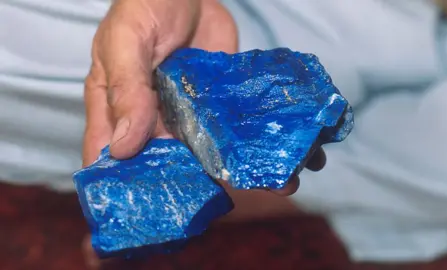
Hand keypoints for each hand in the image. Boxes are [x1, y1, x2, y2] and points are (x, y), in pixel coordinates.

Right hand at [82, 0, 323, 196]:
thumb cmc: (144, 6)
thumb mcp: (125, 41)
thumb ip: (126, 88)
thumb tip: (124, 147)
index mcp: (121, 114)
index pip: (120, 164)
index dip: (139, 190)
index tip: (171, 209)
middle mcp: (156, 123)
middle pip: (177, 167)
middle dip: (210, 186)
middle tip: (245, 196)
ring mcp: (192, 116)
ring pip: (216, 153)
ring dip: (248, 168)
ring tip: (286, 180)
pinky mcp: (222, 105)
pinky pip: (241, 129)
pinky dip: (264, 141)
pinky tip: (294, 152)